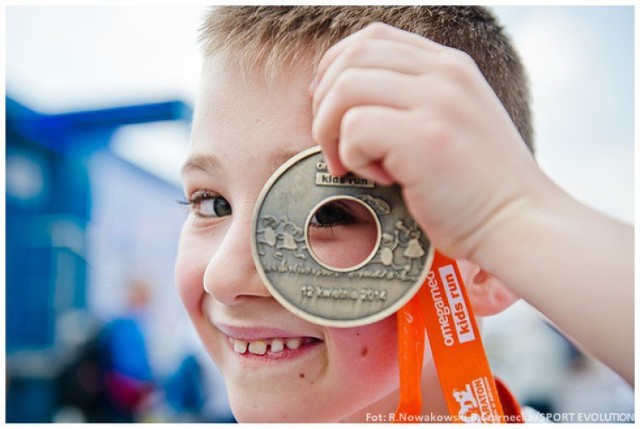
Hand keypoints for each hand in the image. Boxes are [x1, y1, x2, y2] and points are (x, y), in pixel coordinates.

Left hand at [310, 22, 550, 261]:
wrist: (519, 224)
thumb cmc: (478, 187)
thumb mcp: (454, 123)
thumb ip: (414, 101)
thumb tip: (347, 100)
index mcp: (449, 67)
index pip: (372, 38)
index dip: (336, 68)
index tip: (329, 108)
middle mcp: (445, 74)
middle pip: (351, 57)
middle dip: (323, 102)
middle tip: (332, 144)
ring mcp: (438, 102)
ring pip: (345, 87)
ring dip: (330, 130)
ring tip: (350, 164)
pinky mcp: (425, 137)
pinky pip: (355, 127)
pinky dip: (353, 156)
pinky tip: (382, 178)